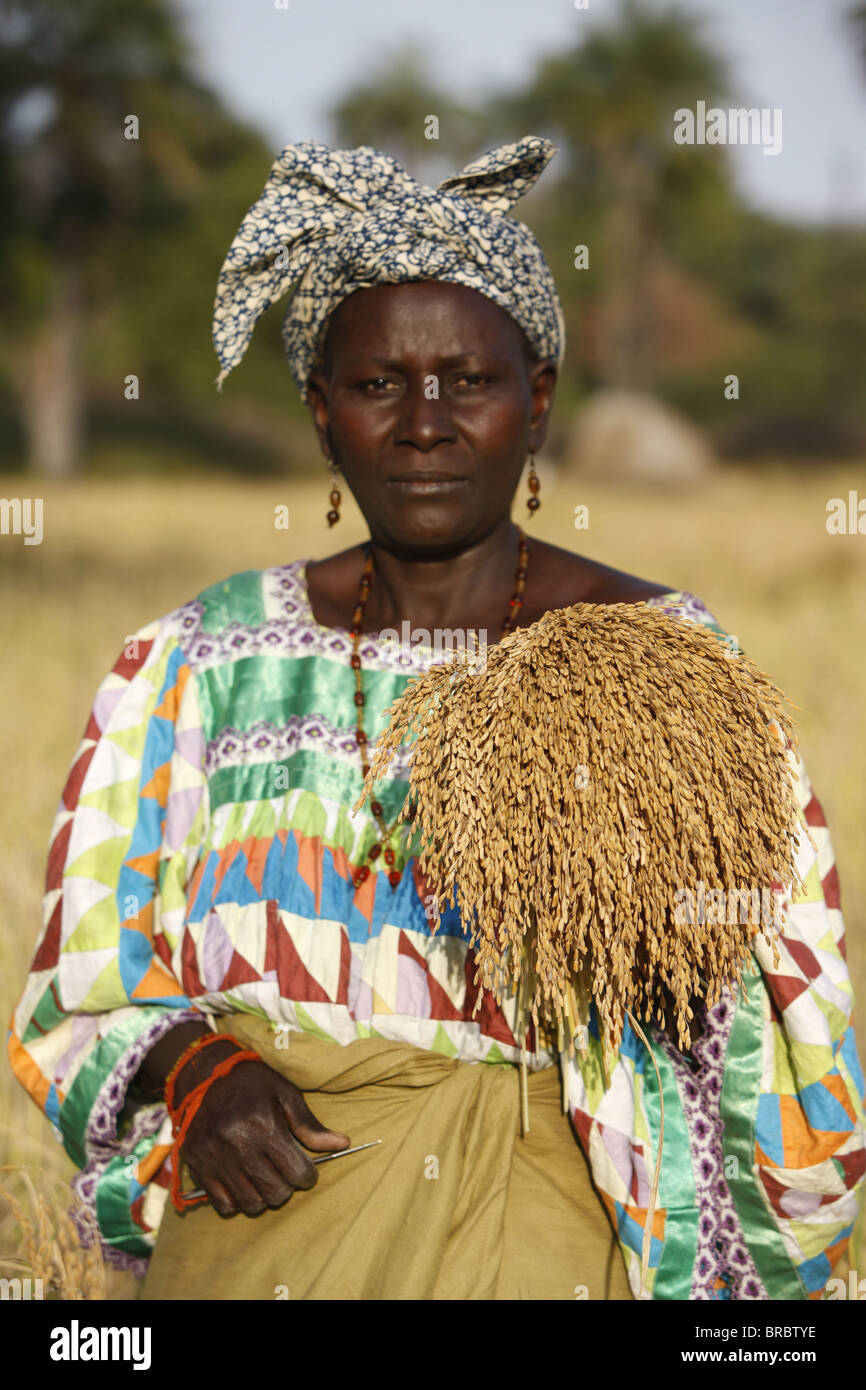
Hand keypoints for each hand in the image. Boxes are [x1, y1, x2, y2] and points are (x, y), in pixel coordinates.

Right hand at [175, 1043, 349, 1216]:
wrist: (206, 1075)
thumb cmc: (254, 1084)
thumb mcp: (286, 1095)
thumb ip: (310, 1125)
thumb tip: (342, 1143)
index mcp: (262, 1123)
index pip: (296, 1171)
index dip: (308, 1176)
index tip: (306, 1170)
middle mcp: (236, 1142)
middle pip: (275, 1191)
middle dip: (288, 1187)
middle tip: (286, 1173)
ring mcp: (214, 1157)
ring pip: (251, 1202)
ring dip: (265, 1196)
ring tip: (267, 1178)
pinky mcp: (197, 1166)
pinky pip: (224, 1204)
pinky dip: (239, 1201)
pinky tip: (245, 1182)